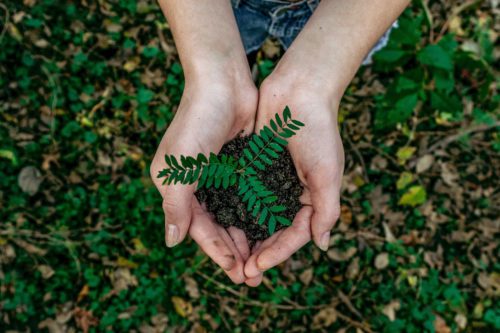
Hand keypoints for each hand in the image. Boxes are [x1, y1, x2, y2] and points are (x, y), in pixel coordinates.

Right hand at [150, 78, 258, 283]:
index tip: (236, 273)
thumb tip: (172, 243)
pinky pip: (248, 197)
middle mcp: (197, 185)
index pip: (199, 229)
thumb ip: (176, 205)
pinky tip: (270, 230)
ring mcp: (220, 176)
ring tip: (263, 260)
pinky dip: (257, 215)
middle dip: (234, 251)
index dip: (217, 252)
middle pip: (217, 227)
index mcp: (177, 187)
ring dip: (247, 238)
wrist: (223, 83)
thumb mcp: (180, 166)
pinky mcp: (239, 166)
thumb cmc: (197, 122)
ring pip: (234, 216)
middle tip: (253, 276)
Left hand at [244, 73, 344, 283]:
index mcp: (312, 198)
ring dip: (245, 237)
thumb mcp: (328, 172)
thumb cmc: (318, 130)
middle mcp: (291, 193)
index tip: (258, 266)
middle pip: (273, 231)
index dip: (277, 253)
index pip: (294, 235)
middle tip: (241, 273)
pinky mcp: (254, 167)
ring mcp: (272, 181)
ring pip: (256, 217)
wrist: (299, 90)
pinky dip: (235, 210)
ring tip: (230, 257)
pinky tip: (220, 224)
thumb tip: (322, 245)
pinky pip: (243, 194)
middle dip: (259, 252)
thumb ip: (326, 209)